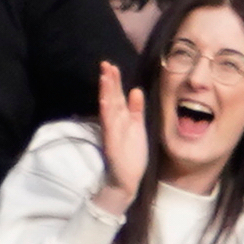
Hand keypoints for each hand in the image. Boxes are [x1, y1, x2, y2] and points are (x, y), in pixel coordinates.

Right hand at [91, 58, 149, 206]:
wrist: (126, 179)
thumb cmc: (131, 154)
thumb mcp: (137, 127)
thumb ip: (136, 109)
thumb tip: (136, 90)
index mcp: (121, 118)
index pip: (117, 95)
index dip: (114, 81)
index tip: (112, 65)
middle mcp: (115, 122)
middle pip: (111, 97)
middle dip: (109, 81)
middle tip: (106, 64)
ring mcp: (112, 131)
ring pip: (108, 108)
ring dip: (106, 92)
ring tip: (105, 76)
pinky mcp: (112, 142)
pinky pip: (109, 125)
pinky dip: (107, 113)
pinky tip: (105, 101)